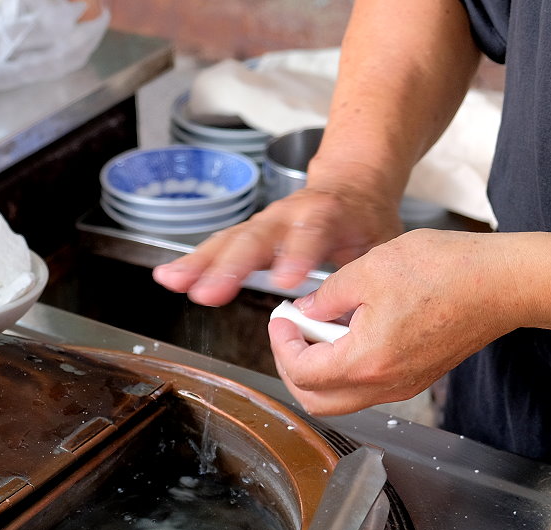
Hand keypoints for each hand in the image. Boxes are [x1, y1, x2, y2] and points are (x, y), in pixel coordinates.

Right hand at [152, 182, 401, 306]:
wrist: (352, 186)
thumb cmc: (366, 222)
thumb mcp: (382, 246)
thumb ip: (365, 279)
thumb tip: (354, 322)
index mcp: (327, 215)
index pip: (311, 234)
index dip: (297, 254)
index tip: (286, 280)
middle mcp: (288, 215)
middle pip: (256, 239)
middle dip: (230, 265)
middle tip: (209, 292)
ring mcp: (264, 224)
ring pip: (229, 242)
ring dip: (199, 263)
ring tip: (173, 281)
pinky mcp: (247, 234)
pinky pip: (218, 247)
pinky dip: (193, 262)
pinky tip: (168, 276)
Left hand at [269, 229, 517, 414]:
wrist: (504, 282)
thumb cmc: (447, 271)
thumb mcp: (370, 269)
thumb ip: (326, 296)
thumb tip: (303, 311)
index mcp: (366, 361)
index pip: (302, 373)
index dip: (281, 345)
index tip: (281, 319)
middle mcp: (384, 385)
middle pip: (316, 401)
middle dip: (293, 366)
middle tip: (291, 332)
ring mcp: (403, 386)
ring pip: (342, 399)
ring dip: (320, 369)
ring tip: (321, 327)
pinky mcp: (416, 377)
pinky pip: (367, 387)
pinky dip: (347, 367)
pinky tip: (350, 330)